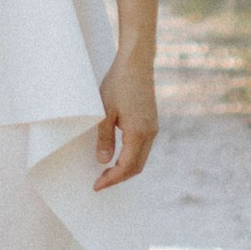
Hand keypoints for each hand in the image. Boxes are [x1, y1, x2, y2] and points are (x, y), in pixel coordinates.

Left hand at [94, 54, 156, 191]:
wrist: (136, 63)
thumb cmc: (118, 84)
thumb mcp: (104, 111)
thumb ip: (104, 138)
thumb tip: (103, 161)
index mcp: (139, 133)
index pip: (126, 167)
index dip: (112, 179)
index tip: (97, 186)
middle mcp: (149, 133)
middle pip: (137, 167)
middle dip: (119, 178)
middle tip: (100, 182)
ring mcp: (152, 128)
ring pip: (141, 158)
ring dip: (125, 169)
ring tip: (106, 172)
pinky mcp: (151, 122)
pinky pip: (142, 148)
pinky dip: (130, 157)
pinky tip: (118, 155)